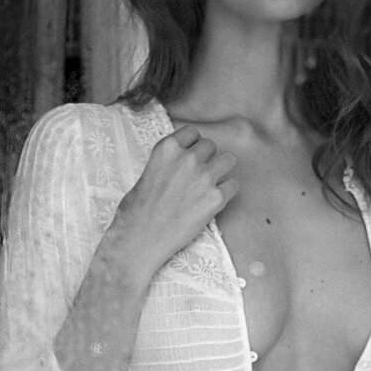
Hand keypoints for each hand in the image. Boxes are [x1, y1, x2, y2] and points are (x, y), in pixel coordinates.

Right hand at [114, 123, 237, 274]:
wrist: (141, 237)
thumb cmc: (137, 209)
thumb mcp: (148, 171)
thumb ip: (169, 160)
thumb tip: (183, 161)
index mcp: (168, 148)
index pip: (193, 132)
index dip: (192, 146)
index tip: (189, 158)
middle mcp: (188, 158)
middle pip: (211, 146)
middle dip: (206, 159)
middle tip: (197, 178)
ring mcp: (204, 177)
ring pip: (229, 160)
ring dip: (221, 171)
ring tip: (209, 186)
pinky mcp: (215, 198)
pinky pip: (234, 185)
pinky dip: (226, 193)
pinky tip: (213, 202)